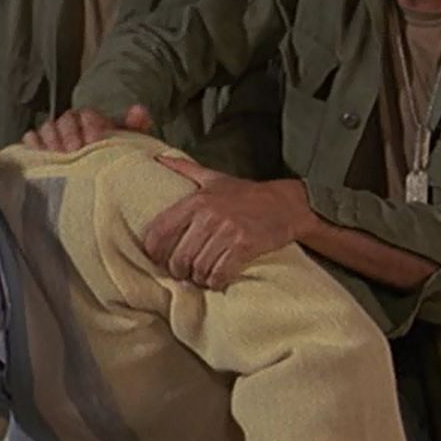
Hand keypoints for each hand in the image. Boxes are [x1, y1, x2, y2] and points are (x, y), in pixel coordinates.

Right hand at [22, 105, 153, 151]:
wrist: (101, 174)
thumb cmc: (114, 155)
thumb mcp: (128, 141)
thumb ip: (136, 126)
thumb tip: (139, 110)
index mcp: (92, 120)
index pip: (88, 114)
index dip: (90, 124)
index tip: (95, 140)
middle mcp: (71, 124)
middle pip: (65, 120)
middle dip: (69, 134)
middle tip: (74, 150)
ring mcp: (54, 135)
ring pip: (47, 128)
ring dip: (51, 140)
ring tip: (58, 156)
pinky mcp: (39, 148)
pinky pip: (31, 139)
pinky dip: (33, 145)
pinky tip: (38, 154)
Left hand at [144, 157, 316, 289]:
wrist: (287, 204)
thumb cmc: (247, 194)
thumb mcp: (214, 177)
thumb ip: (185, 168)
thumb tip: (158, 159)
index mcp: (196, 200)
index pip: (160, 231)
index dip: (153, 251)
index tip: (157, 259)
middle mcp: (208, 216)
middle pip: (178, 257)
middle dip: (178, 270)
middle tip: (183, 273)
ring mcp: (227, 232)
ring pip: (198, 269)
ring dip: (198, 278)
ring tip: (201, 276)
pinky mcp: (244, 247)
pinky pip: (219, 274)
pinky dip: (215, 282)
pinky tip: (217, 279)